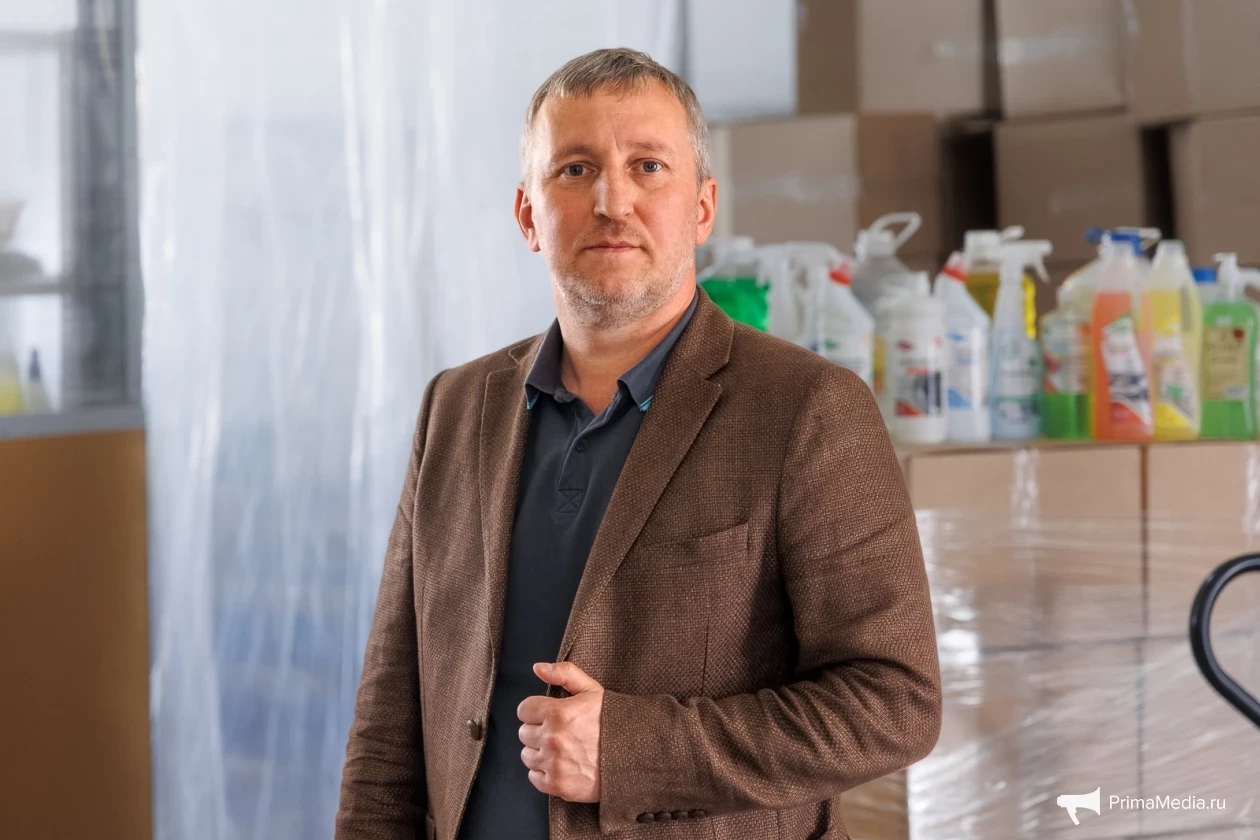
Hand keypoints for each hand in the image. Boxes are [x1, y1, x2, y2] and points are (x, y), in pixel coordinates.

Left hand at [517, 661, 603, 802]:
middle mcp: (552, 739)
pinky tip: (561, 765)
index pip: (524, 710)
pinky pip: (533, 777)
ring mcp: (554, 763)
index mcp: (558, 713)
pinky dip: (544, 772)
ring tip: (561, 749)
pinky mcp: (557, 785)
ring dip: (540, 752)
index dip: (536, 710)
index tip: (548, 715)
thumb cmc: (614, 721)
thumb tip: (538, 667)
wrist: (637, 754)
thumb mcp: (592, 690)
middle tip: (559, 732)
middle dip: (538, 730)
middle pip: (524, 733)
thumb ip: (564, 673)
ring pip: (527, 755)